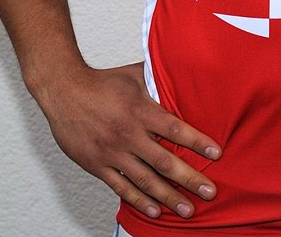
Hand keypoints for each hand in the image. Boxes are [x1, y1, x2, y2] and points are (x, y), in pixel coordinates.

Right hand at [37, 61, 221, 219]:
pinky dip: (139, 201)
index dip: (197, 142)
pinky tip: (154, 210)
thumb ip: (159, 79)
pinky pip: (121, 187)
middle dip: (189, 178)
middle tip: (210, 192)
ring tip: (187, 209)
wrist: (64, 92)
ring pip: (145, 180)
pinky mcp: (98, 165)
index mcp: (139, 110)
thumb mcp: (134, 75)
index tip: (216, 154)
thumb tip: (185, 71)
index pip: (175, 129)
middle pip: (164, 161)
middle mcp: (128, 134)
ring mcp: (112, 153)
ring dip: (168, 197)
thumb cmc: (102, 82)